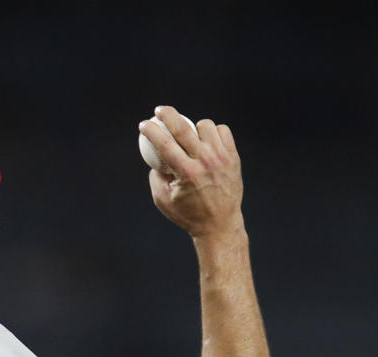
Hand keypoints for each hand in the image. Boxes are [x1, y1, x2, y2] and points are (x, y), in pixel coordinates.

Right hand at [139, 105, 243, 238]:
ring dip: (193, 126)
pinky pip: (222, 131)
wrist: (219, 224)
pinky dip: (212, 132)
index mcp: (186, 173)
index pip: (164, 144)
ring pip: (205, 125)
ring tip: (189, 134)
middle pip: (183, 128)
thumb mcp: (162, 200)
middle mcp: (205, 162)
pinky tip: (206, 139)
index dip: (151, 130)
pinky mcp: (233, 158)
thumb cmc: (187, 214)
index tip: (144, 124)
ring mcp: (221, 158)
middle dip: (168, 115)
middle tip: (159, 110)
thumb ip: (155, 176)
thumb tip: (153, 157)